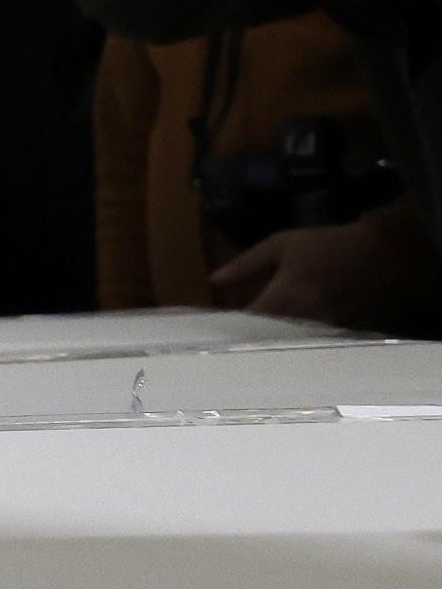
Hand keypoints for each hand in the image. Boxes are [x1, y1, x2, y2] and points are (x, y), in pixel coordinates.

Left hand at [211, 202, 437, 329]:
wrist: (377, 254)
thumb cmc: (324, 245)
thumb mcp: (280, 245)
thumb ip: (245, 265)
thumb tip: (213, 280)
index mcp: (285, 295)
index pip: (249, 321)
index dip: (229, 326)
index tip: (211, 328)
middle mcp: (301, 317)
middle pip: (264, 338)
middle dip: (244, 339)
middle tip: (223, 340)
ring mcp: (319, 327)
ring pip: (284, 343)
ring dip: (265, 343)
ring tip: (244, 342)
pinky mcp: (332, 331)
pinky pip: (304, 341)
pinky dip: (287, 341)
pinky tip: (274, 340)